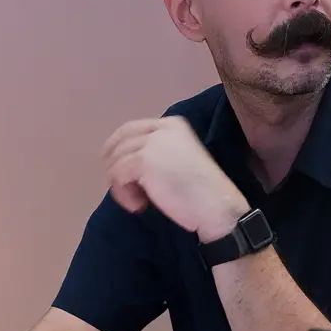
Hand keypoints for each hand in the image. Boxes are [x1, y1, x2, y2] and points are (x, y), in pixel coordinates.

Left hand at [102, 116, 249, 240]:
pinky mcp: (143, 160)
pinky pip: (117, 176)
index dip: (116, 148)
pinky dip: (123, 194)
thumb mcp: (179, 160)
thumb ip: (156, 153)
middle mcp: (161, 128)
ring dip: (121, 186)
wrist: (216, 206)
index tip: (116, 170)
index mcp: (173, 124)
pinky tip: (139, 205)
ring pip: (116, 160)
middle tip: (123, 190)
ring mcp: (152, 143)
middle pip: (119, 141)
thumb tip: (124, 161)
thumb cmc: (201, 192)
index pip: (130, 128)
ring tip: (139, 202)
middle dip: (114, 166)